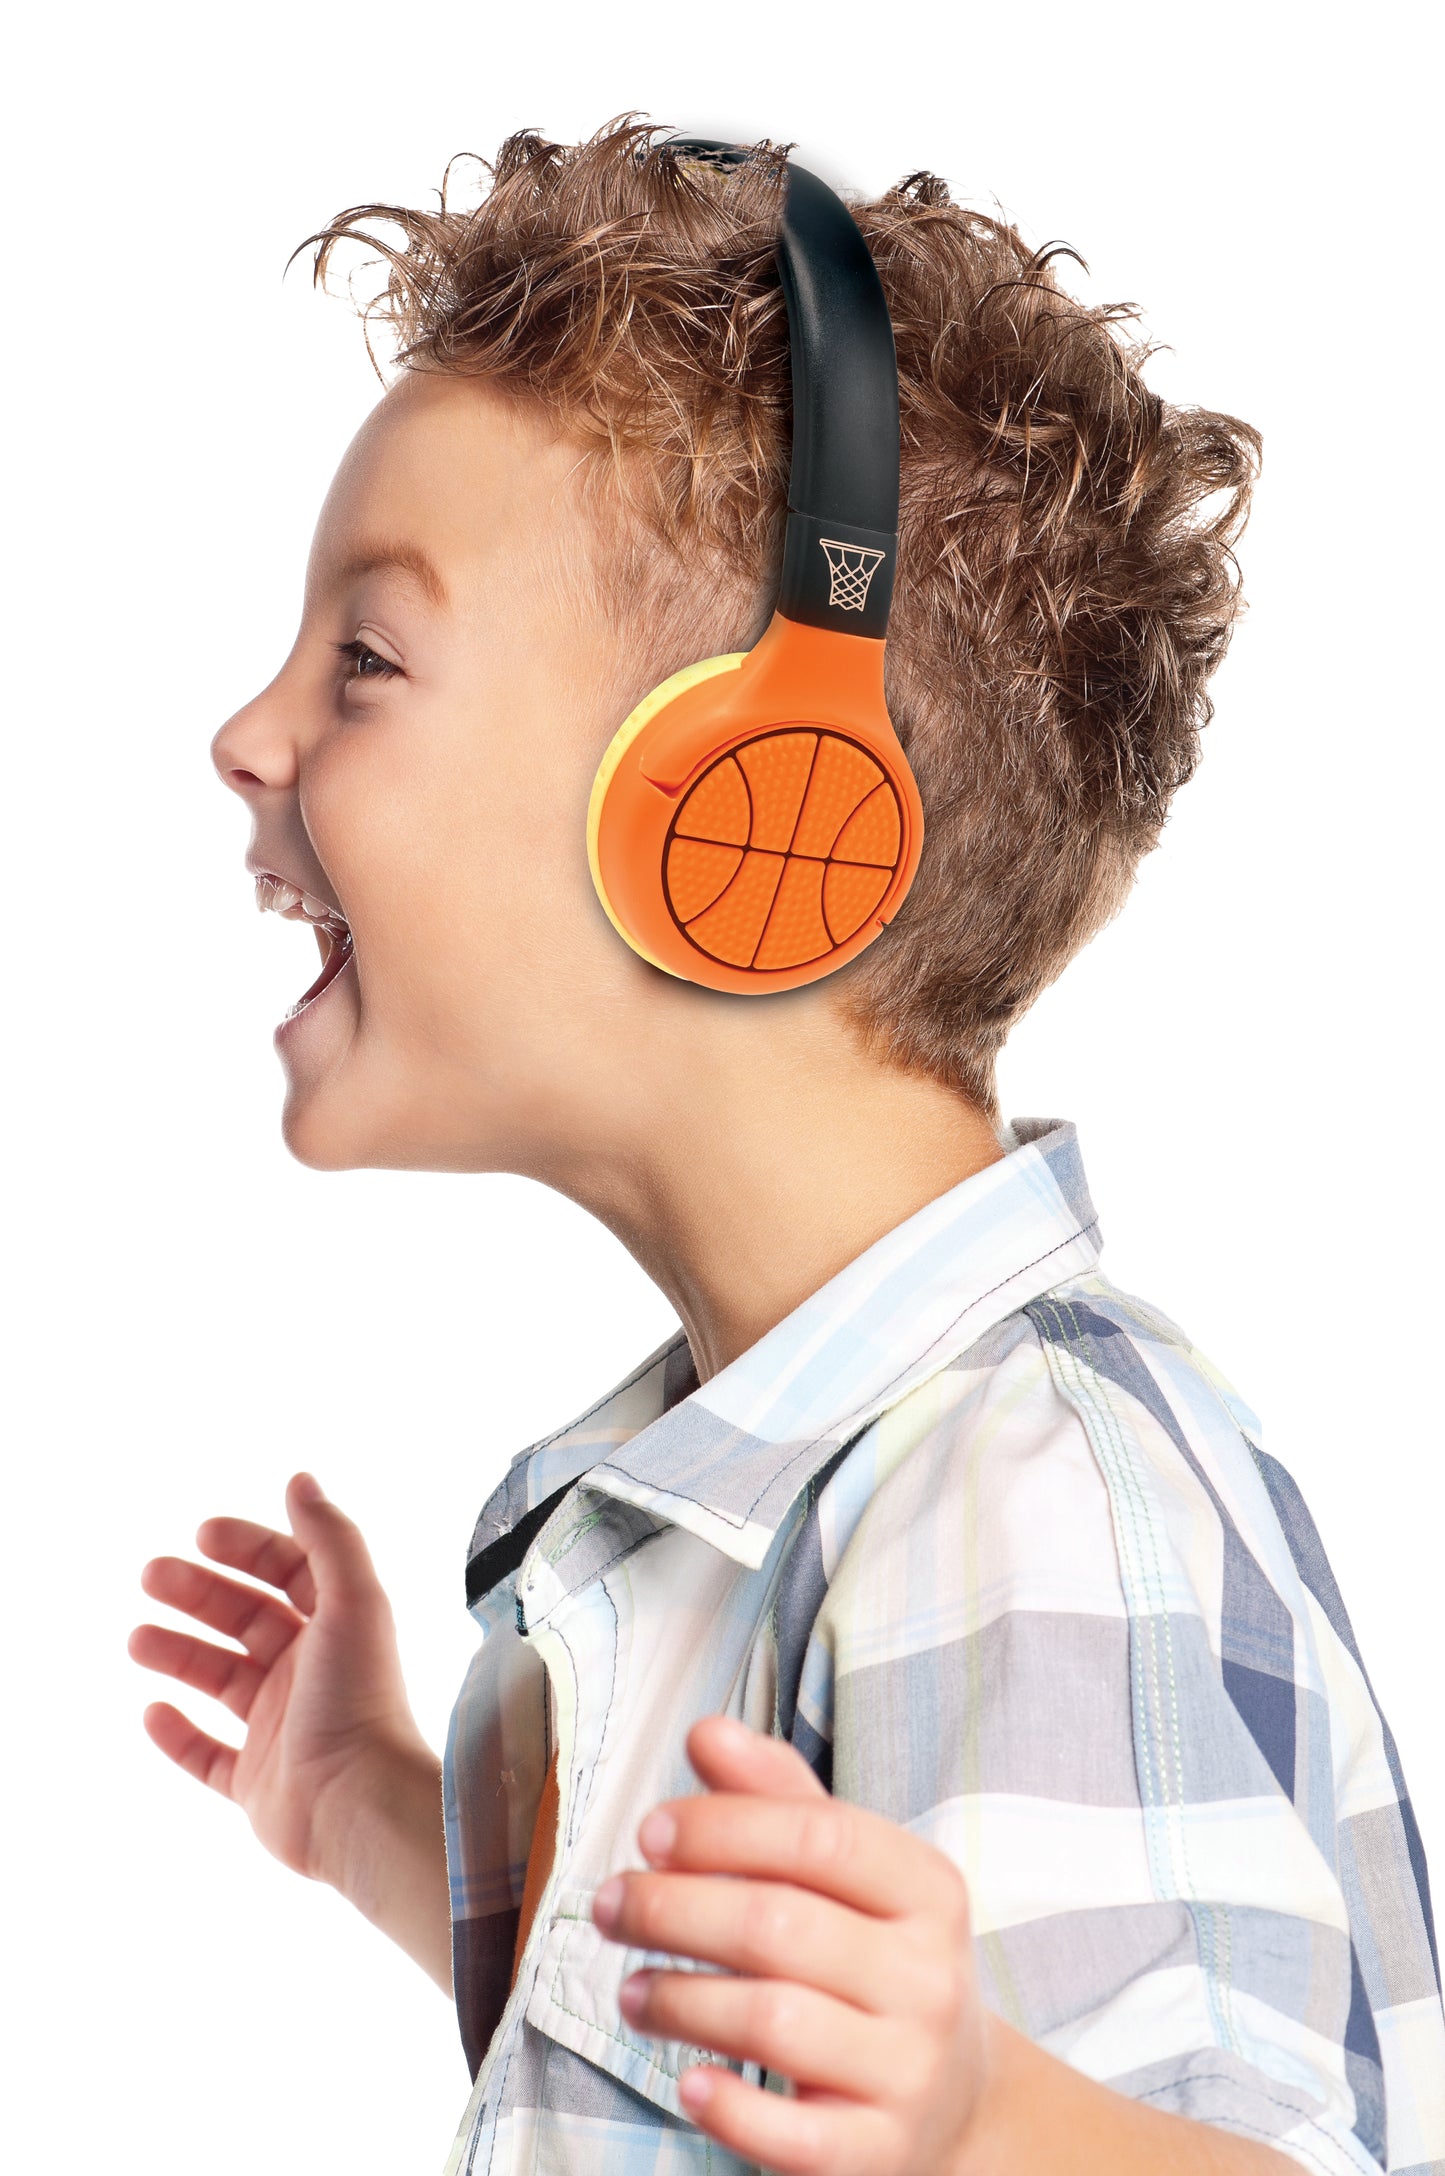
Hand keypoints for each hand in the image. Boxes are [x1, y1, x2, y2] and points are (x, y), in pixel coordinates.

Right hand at [129, 1473, 436, 1893]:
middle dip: (199, 1593)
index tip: (202, 1534)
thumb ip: (330, 1537)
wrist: (359, 1805)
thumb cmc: (360, 1699)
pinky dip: (178, 1735)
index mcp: (338, 1627)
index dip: (248, 1548)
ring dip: (179, 1654)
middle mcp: (311, 1672)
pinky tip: (152, 1710)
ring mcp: (282, 1729)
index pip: (289, 1573)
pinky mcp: (258, 1783)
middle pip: (246, 1619)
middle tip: (150, 1575)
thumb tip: (300, 1478)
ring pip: (221, 1680)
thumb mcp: (353, 1600)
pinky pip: (209, 1756)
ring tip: (137, 1638)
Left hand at [591, 1715, 989, 2175]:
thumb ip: (775, 1797)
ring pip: (773, 2023)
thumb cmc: (874, 1956)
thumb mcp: (846, 1872)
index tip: (649, 1831)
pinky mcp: (879, 2153)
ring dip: (680, 2001)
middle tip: (612, 1906)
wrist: (956, 2100)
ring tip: (631, 1990)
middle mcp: (928, 1976)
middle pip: (779, 1926)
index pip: (819, 1836)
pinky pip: (794, 2136)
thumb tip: (706, 1733)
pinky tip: (688, 2082)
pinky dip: (730, 2108)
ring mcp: (909, 2070)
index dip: (723, 1828)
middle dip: (673, 1910)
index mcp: (926, 1888)